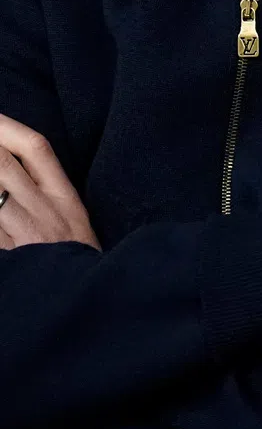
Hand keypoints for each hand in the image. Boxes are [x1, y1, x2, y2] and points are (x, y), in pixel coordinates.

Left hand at [0, 113, 100, 250]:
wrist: (86, 301)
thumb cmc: (78, 260)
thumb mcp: (73, 220)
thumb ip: (46, 192)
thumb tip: (11, 164)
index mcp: (64, 197)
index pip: (37, 149)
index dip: (9, 128)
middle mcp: (45, 210)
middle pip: (4, 166)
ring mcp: (26, 235)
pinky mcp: (11, 259)